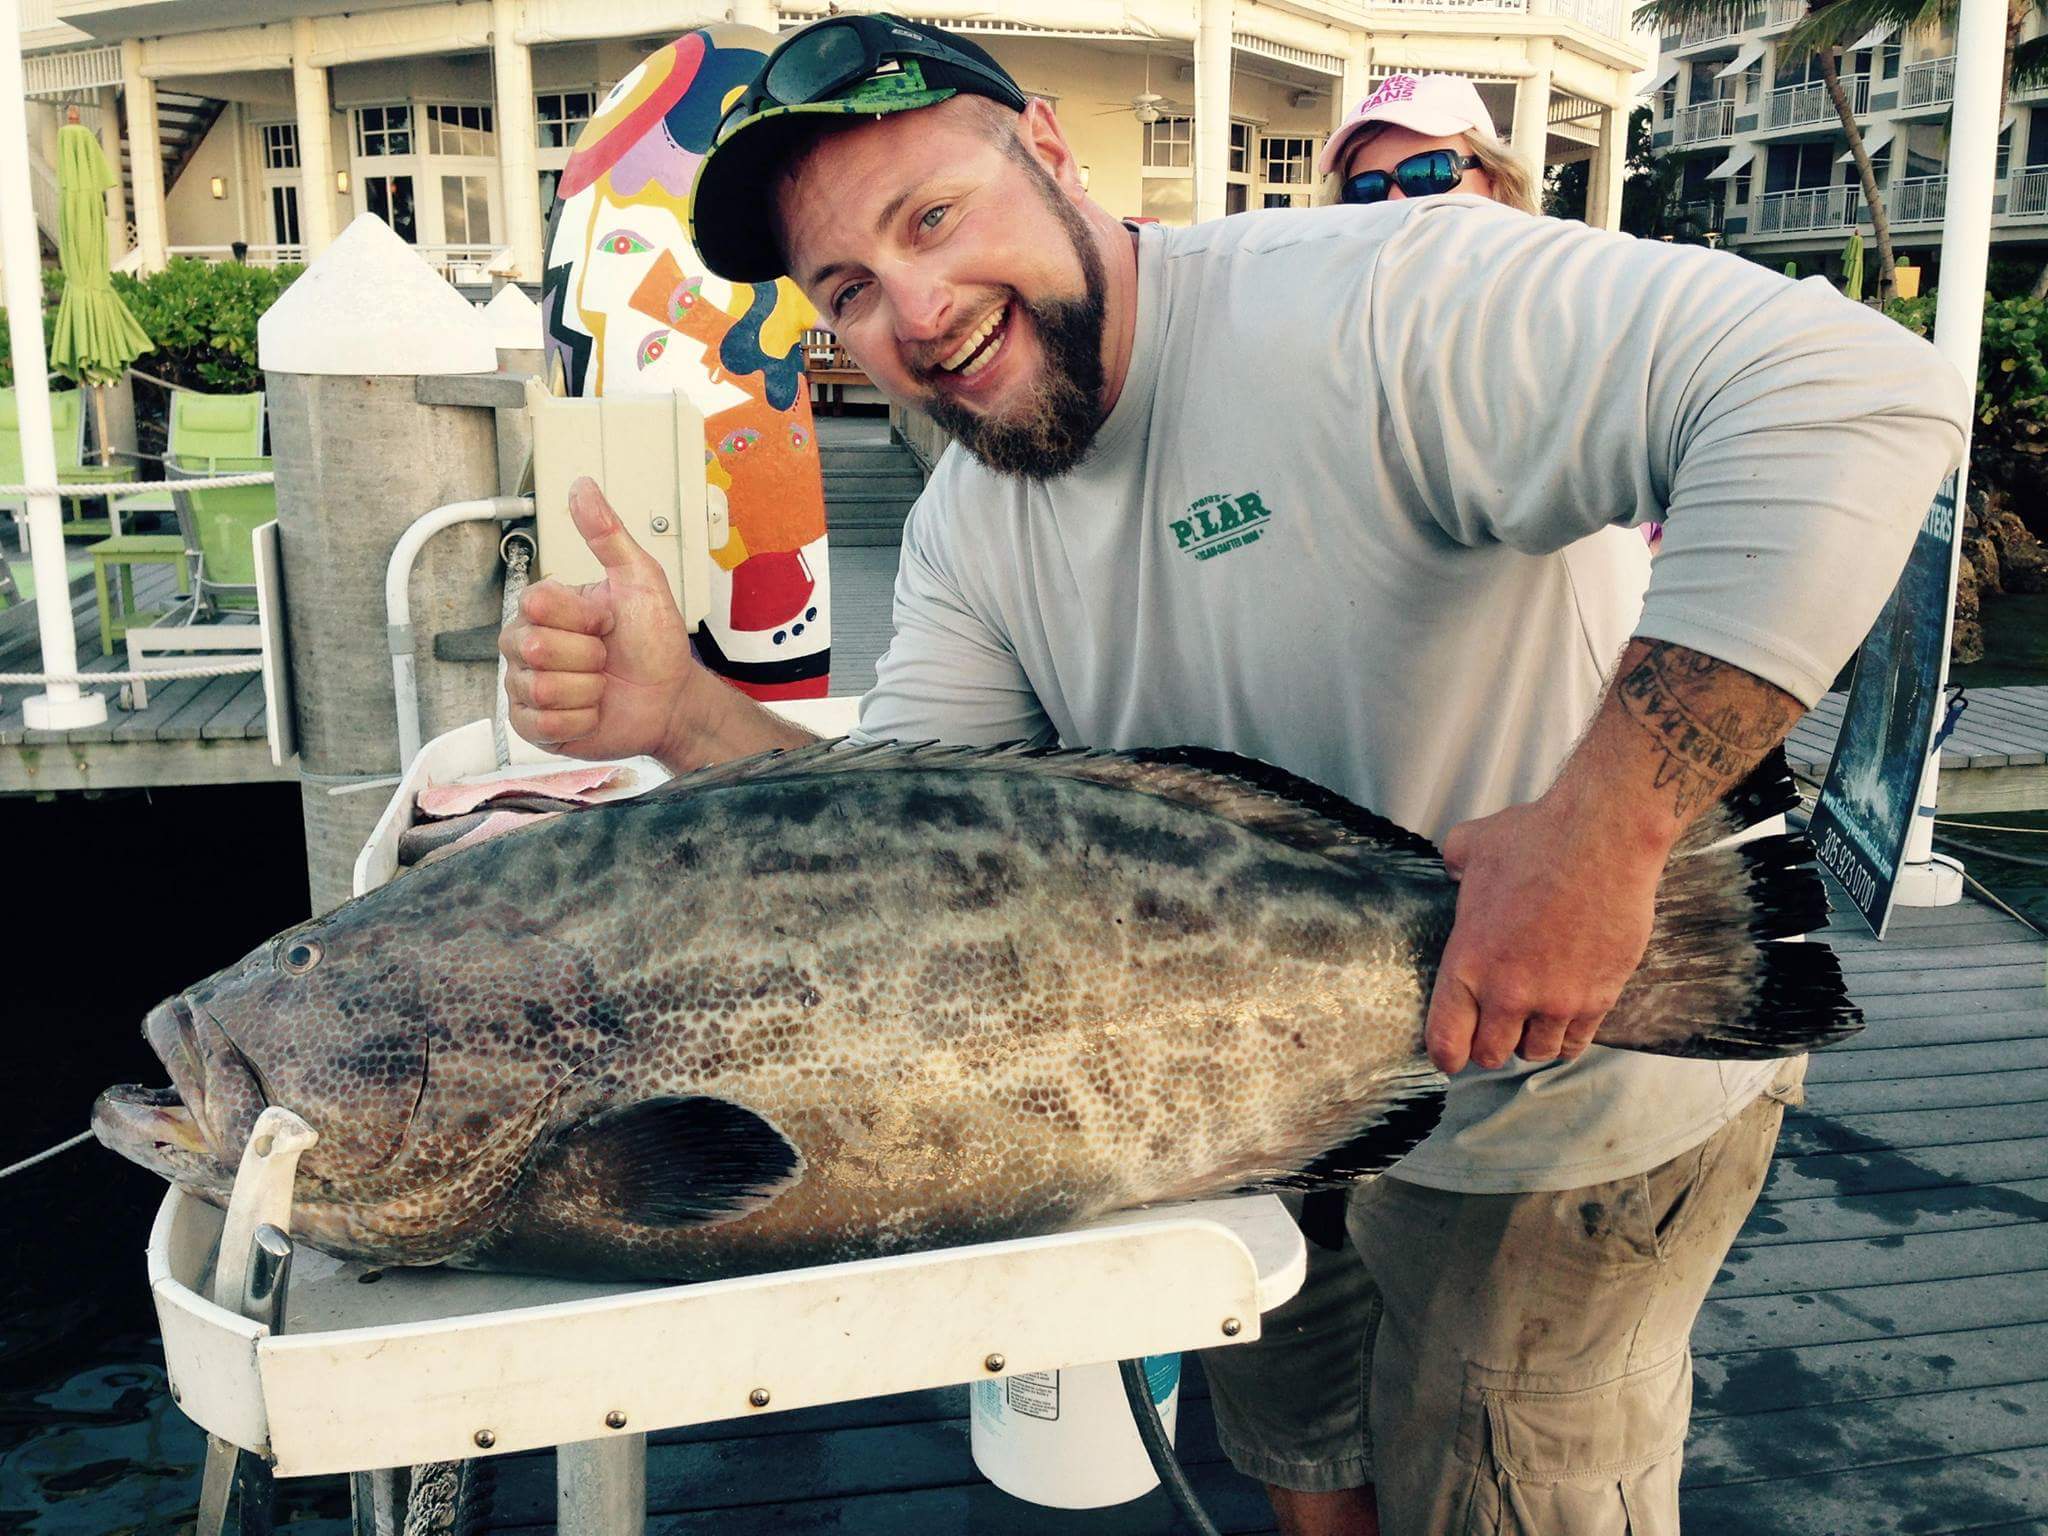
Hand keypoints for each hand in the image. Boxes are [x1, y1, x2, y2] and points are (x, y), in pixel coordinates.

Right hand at [499, 477, 703, 762]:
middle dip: (588, 657)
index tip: (606, 622)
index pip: (538, 604)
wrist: (671, 700)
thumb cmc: (655, 643)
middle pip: (536, 648)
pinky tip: (592, 711)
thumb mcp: (640, 581)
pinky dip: (580, 721)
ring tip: (602, 685)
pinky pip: (542, 725)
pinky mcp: (532, 726)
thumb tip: (582, 488)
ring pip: (542, 689)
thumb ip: (608, 534)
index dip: (583, 618)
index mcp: (545, 609)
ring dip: (588, 691)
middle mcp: (527, 645)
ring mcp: (526, 687)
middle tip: (606, 658)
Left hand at [1423, 789, 1665, 1073]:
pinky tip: (1564, 1020)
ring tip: (1532, 1020)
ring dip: (1530, 1041)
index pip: (1446, 1039)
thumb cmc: (1536, 839)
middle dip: (1490, 1046)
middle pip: (1491, 1054)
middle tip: (1494, 1029)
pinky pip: (1577, 1043)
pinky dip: (1568, 1037)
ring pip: (1536, 1052)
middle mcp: (1508, 991)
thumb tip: (1452, 870)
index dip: (1445, 1054)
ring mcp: (1556, 999)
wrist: (1604, 838)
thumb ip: (1452, 867)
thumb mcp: (1469, 847)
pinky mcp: (1598, 997)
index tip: (1449, 1055)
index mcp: (1467, 961)